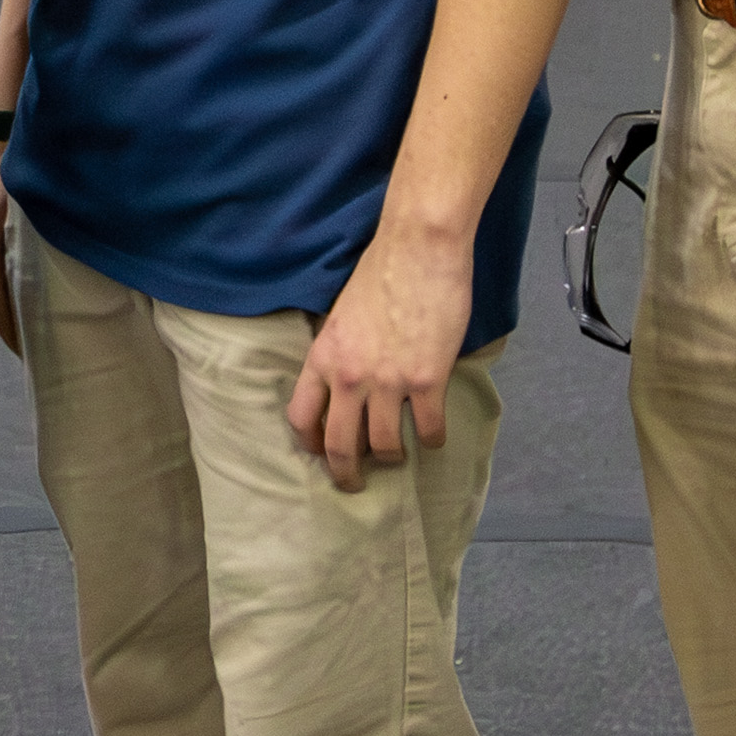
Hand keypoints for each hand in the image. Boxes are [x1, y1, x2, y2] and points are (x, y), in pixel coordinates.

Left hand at [287, 223, 471, 491]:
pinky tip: (434, 437)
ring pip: (384, 446)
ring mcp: (388, 382)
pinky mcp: (427, 381)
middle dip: (345, 473)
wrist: (418, 249)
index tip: (320, 455)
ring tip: (398, 456)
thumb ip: (339, 350)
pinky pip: (428, 430)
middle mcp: (349, 376)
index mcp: (323, 356)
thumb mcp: (342, 313)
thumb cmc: (381, 271)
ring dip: (392, 458)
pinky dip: (431, 440)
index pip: (301, 416)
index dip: (309, 444)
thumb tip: (344, 379)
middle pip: (338, 445)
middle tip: (354, 486)